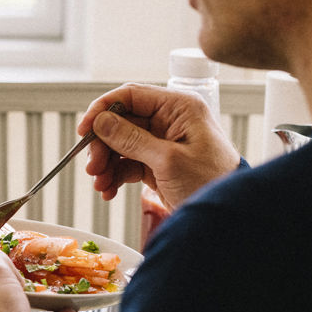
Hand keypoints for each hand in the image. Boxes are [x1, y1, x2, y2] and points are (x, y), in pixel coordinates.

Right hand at [79, 82, 240, 208]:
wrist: (227, 216)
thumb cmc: (212, 182)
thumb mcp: (168, 161)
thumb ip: (131, 139)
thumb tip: (101, 121)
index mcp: (179, 107)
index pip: (131, 96)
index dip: (102, 110)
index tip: (84, 130)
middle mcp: (170, 120)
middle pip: (121, 122)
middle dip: (103, 145)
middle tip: (93, 166)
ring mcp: (163, 142)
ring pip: (120, 144)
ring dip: (106, 163)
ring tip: (101, 183)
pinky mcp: (158, 162)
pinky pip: (127, 162)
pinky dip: (115, 175)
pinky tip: (109, 190)